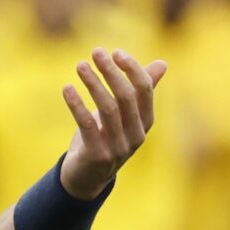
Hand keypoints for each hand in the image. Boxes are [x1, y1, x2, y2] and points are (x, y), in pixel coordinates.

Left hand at [59, 48, 166, 199]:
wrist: (87, 177)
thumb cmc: (105, 136)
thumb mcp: (123, 113)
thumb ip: (140, 90)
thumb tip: (163, 63)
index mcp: (145, 122)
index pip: (144, 91)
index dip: (132, 69)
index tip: (115, 52)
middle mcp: (136, 135)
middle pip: (126, 97)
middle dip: (111, 72)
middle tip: (95, 52)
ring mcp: (118, 147)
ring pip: (107, 109)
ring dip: (93, 83)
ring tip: (80, 65)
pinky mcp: (97, 155)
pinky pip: (86, 125)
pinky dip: (76, 104)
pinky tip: (67, 88)